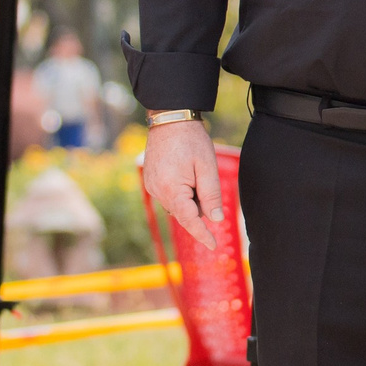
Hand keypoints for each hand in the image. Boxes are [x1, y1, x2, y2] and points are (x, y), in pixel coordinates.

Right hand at [142, 118, 223, 249]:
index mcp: (171, 190)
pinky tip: (187, 174)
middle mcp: (157, 191)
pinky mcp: (151, 180)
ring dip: (190, 198)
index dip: (203, 234)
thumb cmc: (191, 141)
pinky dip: (182, 192)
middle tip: (205, 179)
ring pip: (177, 204)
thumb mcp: (207, 168)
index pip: (189, 221)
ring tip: (195, 172)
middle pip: (184, 213)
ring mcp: (151, 186)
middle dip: (199, 206)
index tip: (214, 246)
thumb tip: (215, 220)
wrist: (170, 119)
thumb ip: (211, 195)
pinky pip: (170, 195)